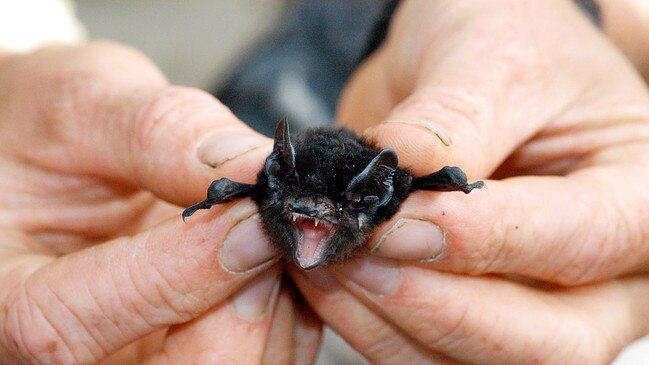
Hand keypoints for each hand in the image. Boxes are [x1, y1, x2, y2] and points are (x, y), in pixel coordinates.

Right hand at [0, 43, 320, 363]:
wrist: (64, 155)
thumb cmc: (52, 129)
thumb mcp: (85, 106)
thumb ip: (159, 133)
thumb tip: (253, 166)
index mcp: (3, 301)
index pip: (71, 329)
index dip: (180, 274)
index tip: (249, 216)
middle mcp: (77, 353)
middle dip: (243, 313)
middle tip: (271, 232)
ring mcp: (140, 355)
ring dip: (276, 306)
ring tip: (270, 230)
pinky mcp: (192, 349)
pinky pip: (267, 357)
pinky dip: (290, 310)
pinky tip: (272, 251)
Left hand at [294, 0, 648, 362]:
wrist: (469, 65)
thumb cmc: (506, 45)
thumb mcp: (490, 59)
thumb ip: (452, 122)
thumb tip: (399, 173)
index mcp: (636, 196)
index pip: (580, 241)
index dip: (483, 241)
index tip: (394, 220)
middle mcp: (601, 272)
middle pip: (543, 342)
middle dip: (436, 308)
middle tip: (353, 255)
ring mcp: (536, 304)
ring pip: (475, 362)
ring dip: (387, 325)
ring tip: (322, 263)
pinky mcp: (471, 313)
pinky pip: (425, 354)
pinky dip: (369, 329)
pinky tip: (326, 281)